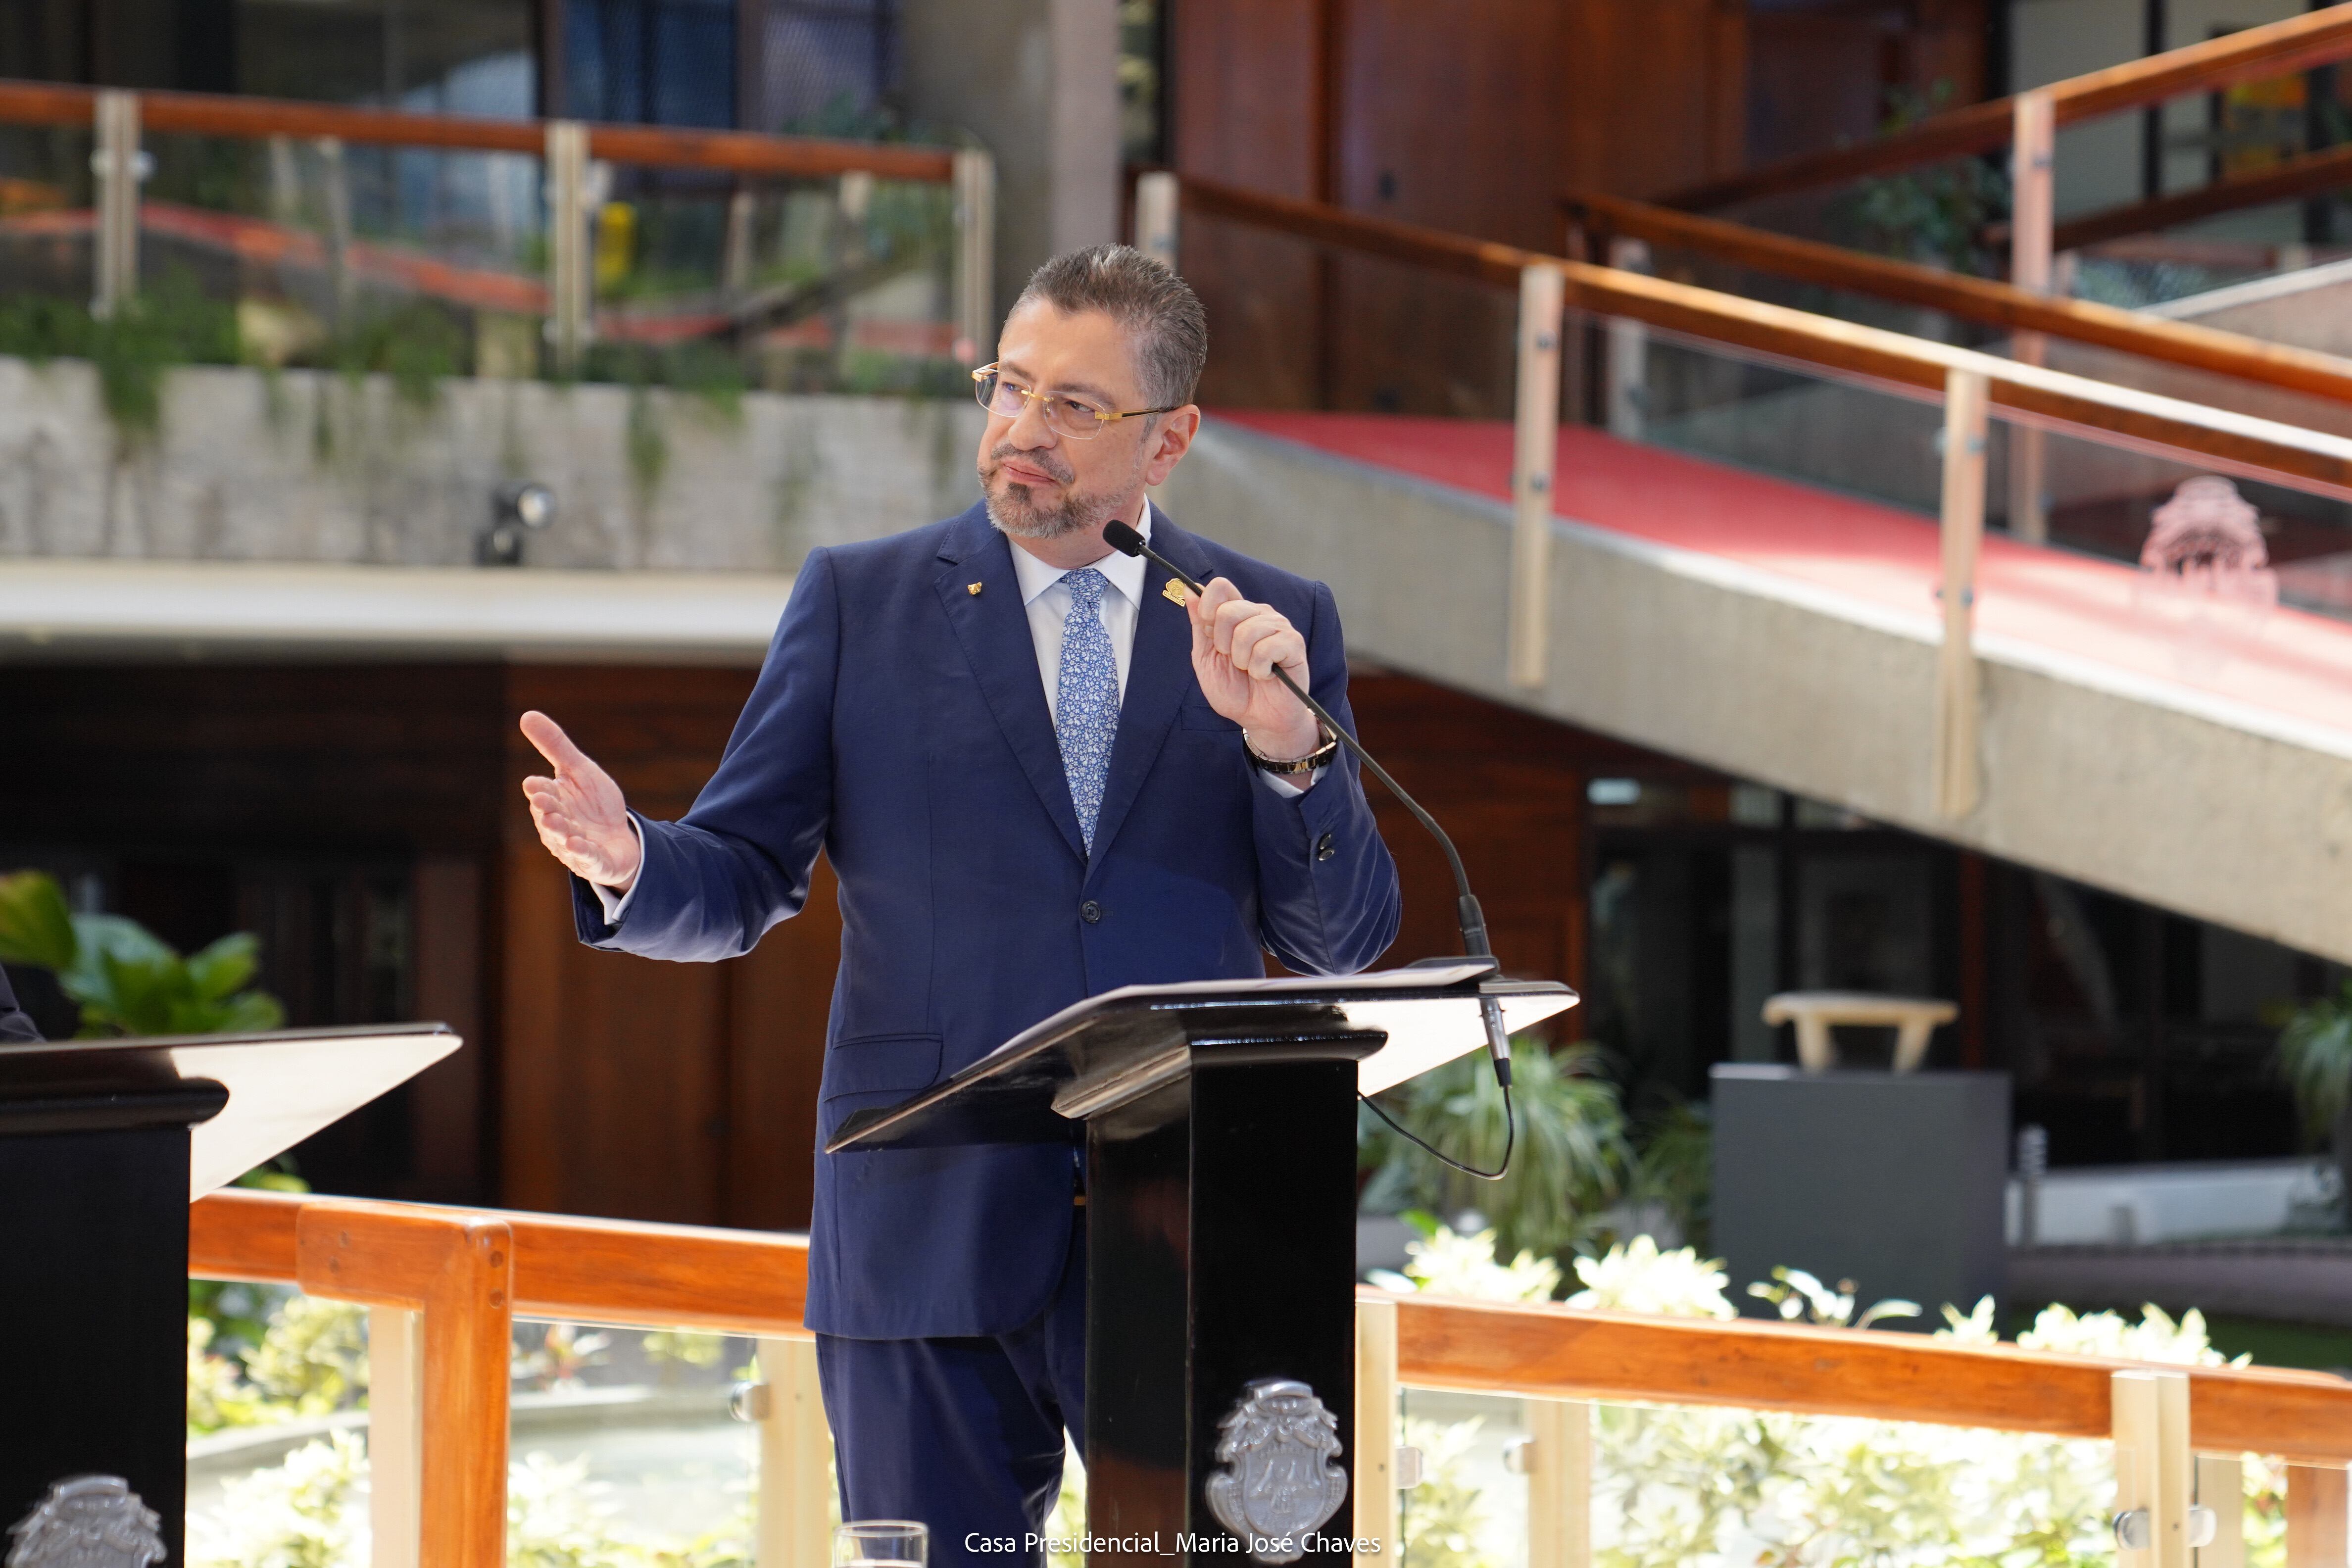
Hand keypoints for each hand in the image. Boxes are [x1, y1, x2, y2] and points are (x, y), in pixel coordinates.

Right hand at [520, 711, 642, 889]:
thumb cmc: (593, 803)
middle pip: (550, 816)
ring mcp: (574, 845)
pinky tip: (578, 844)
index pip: (543, 792)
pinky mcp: (594, 862)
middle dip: (547, 809)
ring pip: (564, 838)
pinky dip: (583, 852)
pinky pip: (587, 858)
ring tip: (558, 823)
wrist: (618, 838)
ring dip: (560, 831)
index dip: (540, 788)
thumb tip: (526, 714)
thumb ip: (555, 746)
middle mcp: (559, 824)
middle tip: (543, 801)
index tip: (534, 782)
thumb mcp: (578, 769)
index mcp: (554, 800)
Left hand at [1186, 577, 1322, 760]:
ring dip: (1242, 661)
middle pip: (1228, 610)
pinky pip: (1266, 649)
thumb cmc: (1235, 690)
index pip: (1220, 586)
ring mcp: (1279, 626)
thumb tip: (1190, 590)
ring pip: (1247, 632)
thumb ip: (1199, 624)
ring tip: (1251, 670)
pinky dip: (1260, 670)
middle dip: (1222, 644)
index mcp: (1237, 613)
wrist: (1259, 719)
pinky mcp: (1294, 643)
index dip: (1208, 609)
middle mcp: (1259, 614)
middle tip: (1235, 661)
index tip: (1209, 634)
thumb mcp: (1205, 658)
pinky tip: (1267, 675)